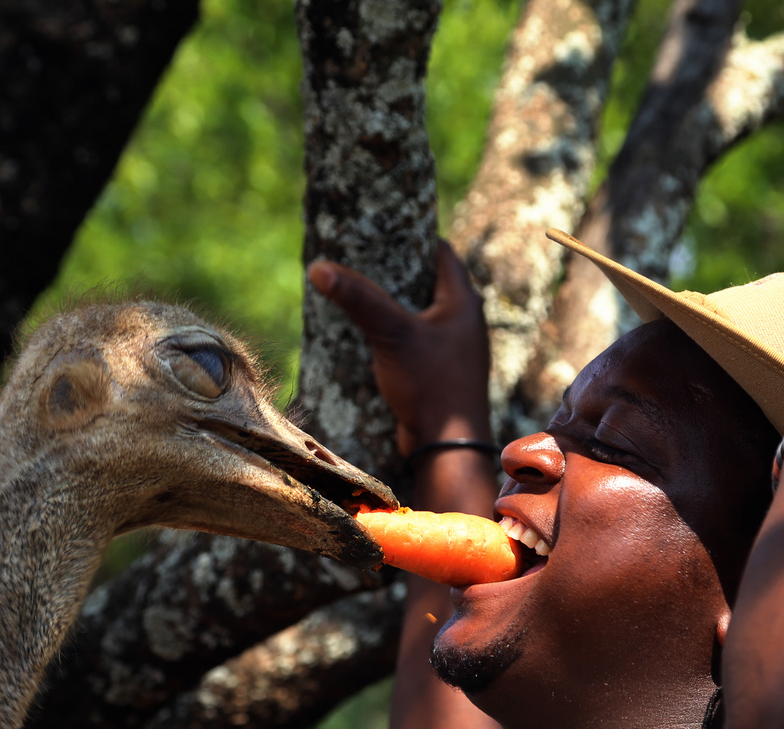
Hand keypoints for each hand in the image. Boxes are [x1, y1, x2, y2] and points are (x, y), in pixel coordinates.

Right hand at [308, 240, 490, 456]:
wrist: (447, 447)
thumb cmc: (430, 386)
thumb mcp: (392, 335)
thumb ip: (359, 300)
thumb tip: (319, 268)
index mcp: (463, 302)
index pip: (441, 253)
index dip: (414, 235)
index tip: (383, 225)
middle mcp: (464, 322)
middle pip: (429, 282)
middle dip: (397, 270)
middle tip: (361, 256)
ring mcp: (453, 349)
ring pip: (420, 314)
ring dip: (394, 304)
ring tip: (359, 291)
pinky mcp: (440, 373)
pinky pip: (416, 341)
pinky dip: (395, 333)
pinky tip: (368, 334)